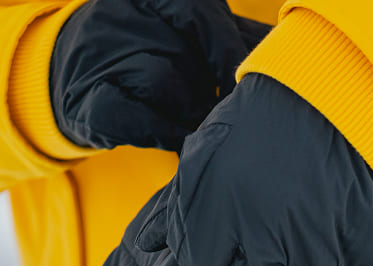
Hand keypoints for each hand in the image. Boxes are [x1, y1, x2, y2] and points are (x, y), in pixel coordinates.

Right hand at [50, 0, 267, 151]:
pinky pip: (138, 119)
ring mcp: (100, 56)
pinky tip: (175, 136)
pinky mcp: (89, 102)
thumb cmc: (150, 56)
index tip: (248, 77)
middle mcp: (120, 15)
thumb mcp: (186, 34)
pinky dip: (164, 132)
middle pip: (184, 48)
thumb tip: (282, 44)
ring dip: (189, 110)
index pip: (198, 8)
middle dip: (211, 84)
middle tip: (225, 107)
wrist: (80, 80)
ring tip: (197, 121)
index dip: (226, 45)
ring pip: (162, 81)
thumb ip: (229, 36)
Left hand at [136, 73, 372, 265]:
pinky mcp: (356, 248)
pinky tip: (330, 211)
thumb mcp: (203, 157)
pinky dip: (339, 245)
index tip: (224, 236)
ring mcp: (316, 252)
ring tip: (301, 209)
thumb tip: (150, 244)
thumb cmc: (260, 124)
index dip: (213, 255)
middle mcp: (268, 246)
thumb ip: (175, 209)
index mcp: (222, 222)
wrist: (334, 94)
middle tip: (262, 234)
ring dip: (298, 256)